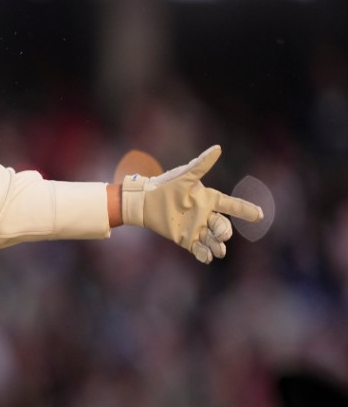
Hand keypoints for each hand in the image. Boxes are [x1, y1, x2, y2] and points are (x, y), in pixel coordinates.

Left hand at [122, 145, 263, 262]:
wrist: (145, 201)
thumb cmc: (166, 185)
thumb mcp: (184, 176)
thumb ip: (201, 165)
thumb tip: (217, 148)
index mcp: (209, 200)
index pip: (232, 206)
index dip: (246, 210)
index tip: (260, 215)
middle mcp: (206, 215)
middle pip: (223, 226)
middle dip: (224, 231)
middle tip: (220, 234)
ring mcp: (197, 228)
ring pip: (213, 240)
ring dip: (217, 246)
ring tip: (218, 251)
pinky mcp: (186, 239)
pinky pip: (199, 250)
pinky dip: (204, 255)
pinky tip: (206, 258)